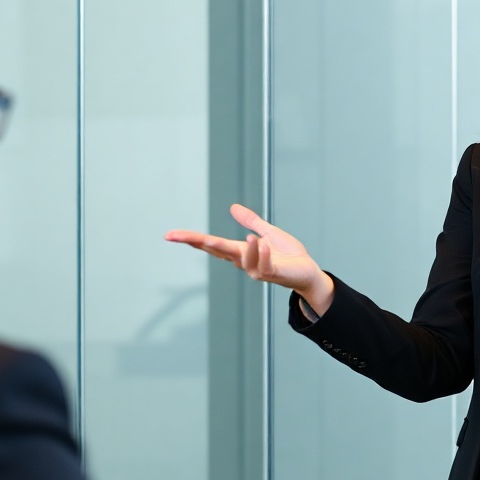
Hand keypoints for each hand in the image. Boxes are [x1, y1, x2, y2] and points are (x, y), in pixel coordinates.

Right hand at [166, 204, 333, 317]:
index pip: (212, 244)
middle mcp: (244, 261)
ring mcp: (258, 269)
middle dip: (196, 243)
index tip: (171, 235)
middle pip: (216, 251)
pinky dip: (261, 253)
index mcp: (240, 251)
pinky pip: (264, 265)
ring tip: (216, 237)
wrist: (308, 272)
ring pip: (240, 260)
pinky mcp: (274, 273)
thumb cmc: (288, 255)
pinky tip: (260, 242)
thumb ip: (251, 221)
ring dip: (228, 248)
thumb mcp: (268, 232)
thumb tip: (233, 207)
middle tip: (176, 237)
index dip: (191, 239)